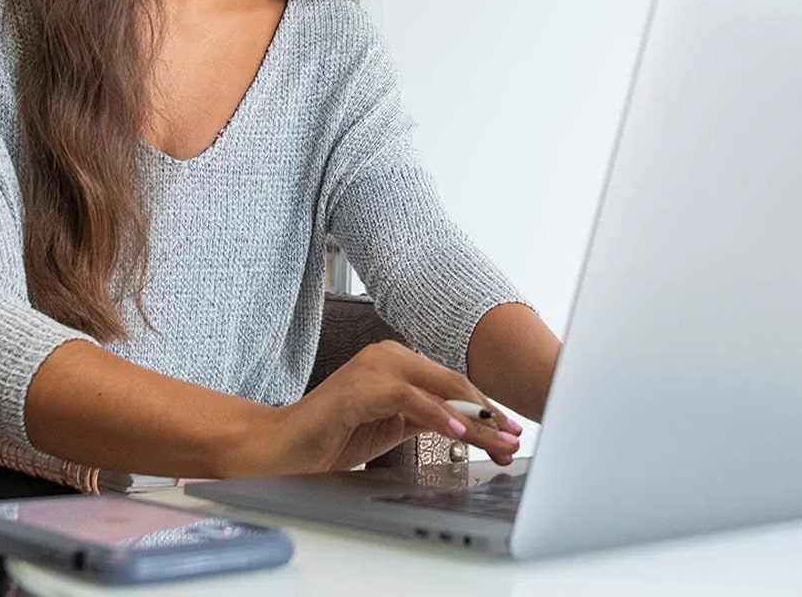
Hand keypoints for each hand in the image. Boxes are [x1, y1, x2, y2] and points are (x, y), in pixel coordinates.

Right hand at [268, 339, 521, 473]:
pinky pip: (409, 400)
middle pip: (452, 384)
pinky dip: (437, 416)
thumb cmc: (335, 436)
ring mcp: (374, 366)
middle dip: (487, 415)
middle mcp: (388, 355)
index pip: (451, 384)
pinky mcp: (361, 387)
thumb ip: (426, 419)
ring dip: (473, 420)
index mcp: (396, 361)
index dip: (483, 409)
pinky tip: (457, 433)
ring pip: (438, 391)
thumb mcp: (393, 427)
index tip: (509, 432)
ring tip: (498, 442)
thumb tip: (468, 427)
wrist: (287, 447)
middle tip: (513, 438)